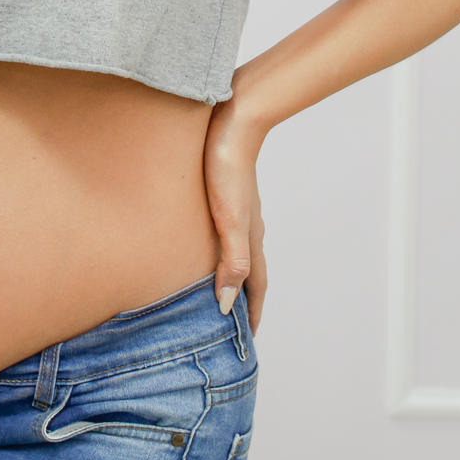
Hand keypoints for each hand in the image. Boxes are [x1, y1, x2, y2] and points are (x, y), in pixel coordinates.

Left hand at [202, 93, 266, 335]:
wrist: (231, 119)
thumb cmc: (226, 167)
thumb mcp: (229, 220)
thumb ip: (231, 261)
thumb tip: (226, 304)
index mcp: (250, 237)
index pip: (255, 284)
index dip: (252, 312)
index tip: (247, 339)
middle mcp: (248, 226)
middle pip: (248, 271)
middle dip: (243, 299)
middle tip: (231, 323)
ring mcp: (238, 208)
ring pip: (237, 250)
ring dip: (231, 274)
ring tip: (216, 289)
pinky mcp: (224, 192)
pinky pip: (225, 230)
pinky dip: (220, 248)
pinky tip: (204, 243)